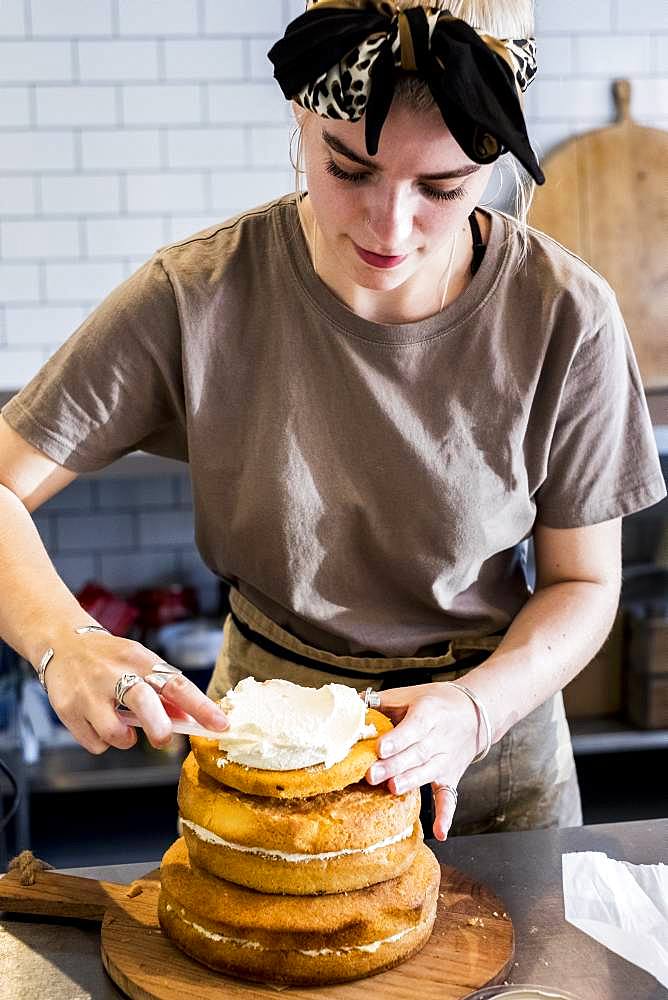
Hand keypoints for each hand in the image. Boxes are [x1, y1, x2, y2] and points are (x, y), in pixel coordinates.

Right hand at [43, 631, 227, 753]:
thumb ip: (163, 691)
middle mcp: (115, 673)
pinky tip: (98, 723)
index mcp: (140, 659)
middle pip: (142, 701)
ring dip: (125, 739)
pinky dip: (102, 741)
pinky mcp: (68, 709)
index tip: (221, 725)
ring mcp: (89, 692)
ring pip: (115, 732)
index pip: (177, 683)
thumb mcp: (139, 662)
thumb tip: (190, 720)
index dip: (201, 707)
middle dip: (158, 726)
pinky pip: (95, 743)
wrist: (61, 642)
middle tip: (164, 738)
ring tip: (121, 727)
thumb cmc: (110, 657)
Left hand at [365, 682, 479, 840]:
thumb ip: (381, 701)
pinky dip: (446, 815)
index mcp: (428, 713)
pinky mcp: (450, 777)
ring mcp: (446, 760)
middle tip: (372, 775)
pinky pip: (449, 797)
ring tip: (392, 790)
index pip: (413, 728)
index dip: (397, 739)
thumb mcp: (410, 694)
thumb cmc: (434, 702)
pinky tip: (440, 832)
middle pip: (416, 754)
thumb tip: (349, 704)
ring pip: (427, 773)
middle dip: (394, 766)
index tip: (380, 749)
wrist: (475, 713)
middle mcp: (440, 738)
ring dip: (410, 782)